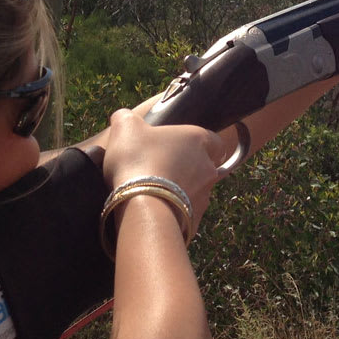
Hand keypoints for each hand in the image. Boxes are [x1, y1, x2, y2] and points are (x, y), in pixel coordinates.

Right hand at [100, 106, 224, 236]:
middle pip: (204, 167)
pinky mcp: (195, 221)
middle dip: (187, 170)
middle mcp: (208, 168)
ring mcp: (204, 196)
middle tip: (161, 171)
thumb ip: (126, 118)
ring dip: (180, 192)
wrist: (142, 207)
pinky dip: (174, 213)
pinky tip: (154, 212)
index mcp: (198, 140)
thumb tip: (123, 117)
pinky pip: (186, 215)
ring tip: (153, 194)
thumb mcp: (125, 128)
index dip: (201, 144)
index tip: (183, 148)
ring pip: (196, 192)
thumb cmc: (138, 159)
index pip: (214, 141)